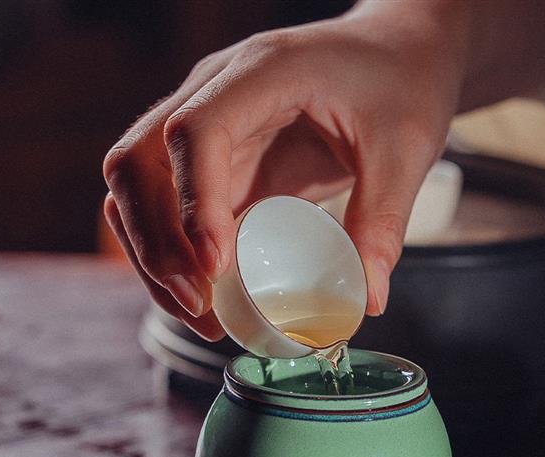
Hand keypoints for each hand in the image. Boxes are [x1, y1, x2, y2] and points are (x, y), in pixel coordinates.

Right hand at [103, 4, 468, 338]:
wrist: (396, 53)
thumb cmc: (400, 84)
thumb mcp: (405, 151)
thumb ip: (382, 222)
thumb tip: (369, 301)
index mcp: (262, 73)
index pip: (195, 132)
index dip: (193, 203)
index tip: (216, 267)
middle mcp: (218, 94)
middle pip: (139, 163)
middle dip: (156, 243)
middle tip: (199, 304)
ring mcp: (213, 130)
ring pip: (140, 191)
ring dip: (155, 256)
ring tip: (200, 314)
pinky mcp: (222, 163)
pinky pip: (172, 210)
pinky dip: (177, 256)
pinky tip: (207, 299)